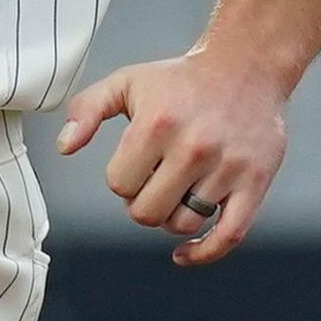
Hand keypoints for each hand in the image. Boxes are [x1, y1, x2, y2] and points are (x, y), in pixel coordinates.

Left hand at [61, 48, 290, 267]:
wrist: (246, 66)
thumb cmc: (182, 80)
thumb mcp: (126, 82)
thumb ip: (86, 110)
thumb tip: (65, 147)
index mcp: (157, 125)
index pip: (120, 185)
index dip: (122, 179)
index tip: (135, 164)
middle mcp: (193, 147)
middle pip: (148, 212)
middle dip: (142, 202)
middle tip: (153, 182)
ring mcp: (227, 167)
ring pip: (183, 223)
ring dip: (171, 217)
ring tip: (176, 191)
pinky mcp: (255, 181)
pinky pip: (229, 235)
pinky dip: (204, 253)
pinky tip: (184, 254)